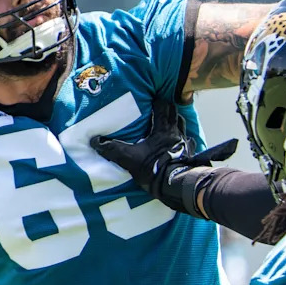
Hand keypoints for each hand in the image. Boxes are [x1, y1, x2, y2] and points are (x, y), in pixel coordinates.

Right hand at [90, 97, 236, 213]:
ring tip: (169, 121)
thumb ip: (113, 149)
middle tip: (160, 106)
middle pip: (175, 113)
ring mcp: (185, 143)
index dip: (158, 101)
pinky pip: (190, 142)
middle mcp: (176, 132)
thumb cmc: (154, 169)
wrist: (175, 186)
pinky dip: (185, 139)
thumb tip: (95, 141)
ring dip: (176, 121)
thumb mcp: (129, 159)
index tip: (151, 98)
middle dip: (168, 108)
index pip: (163, 107)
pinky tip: (182, 142)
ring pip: (183, 125)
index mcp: (162, 129)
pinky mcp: (190, 154)